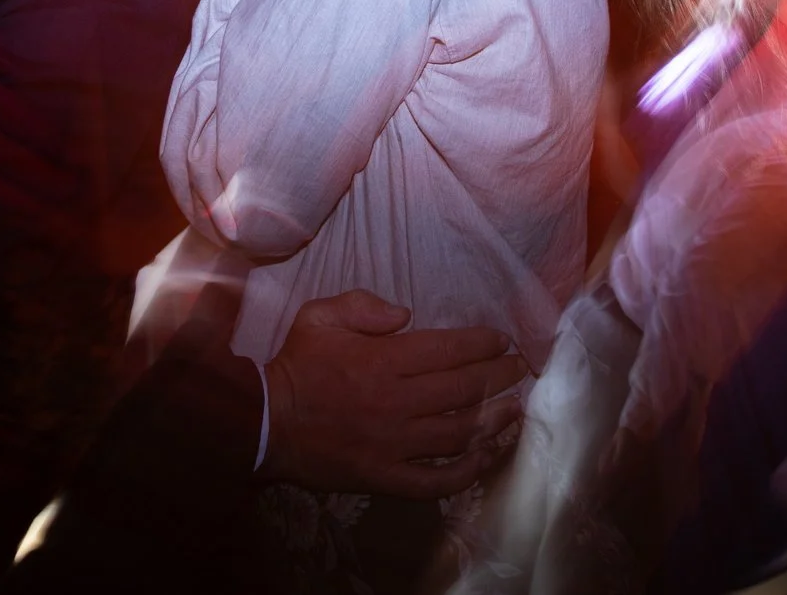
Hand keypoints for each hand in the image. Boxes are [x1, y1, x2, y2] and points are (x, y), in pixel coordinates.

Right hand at [263, 290, 528, 497]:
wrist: (266, 424)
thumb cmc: (297, 366)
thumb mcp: (320, 316)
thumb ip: (364, 305)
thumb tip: (406, 314)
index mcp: (383, 360)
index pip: (448, 349)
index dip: (482, 343)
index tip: (503, 340)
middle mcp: (397, 401)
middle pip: (463, 389)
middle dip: (499, 376)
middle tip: (521, 368)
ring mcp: (394, 444)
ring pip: (459, 433)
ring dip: (494, 419)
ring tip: (516, 408)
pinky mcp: (386, 477)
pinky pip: (436, 480)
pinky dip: (467, 471)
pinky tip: (486, 456)